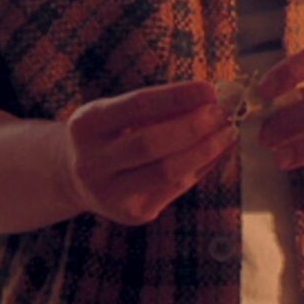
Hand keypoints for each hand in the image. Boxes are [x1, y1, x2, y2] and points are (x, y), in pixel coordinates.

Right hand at [61, 79, 233, 226]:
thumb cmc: (109, 134)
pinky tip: (217, 151)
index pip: (137, 106)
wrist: (76, 179)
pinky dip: (202, 167)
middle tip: (222, 113)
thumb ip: (157, 108)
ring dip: (205, 150)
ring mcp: (109, 194)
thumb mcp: (118, 113)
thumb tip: (210, 98)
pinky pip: (176, 188)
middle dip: (193, 127)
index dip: (176, 97)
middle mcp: (91, 163)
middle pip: (150, 144)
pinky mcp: (132, 215)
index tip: (209, 89)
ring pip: (167, 172)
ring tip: (228, 132)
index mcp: (86, 125)